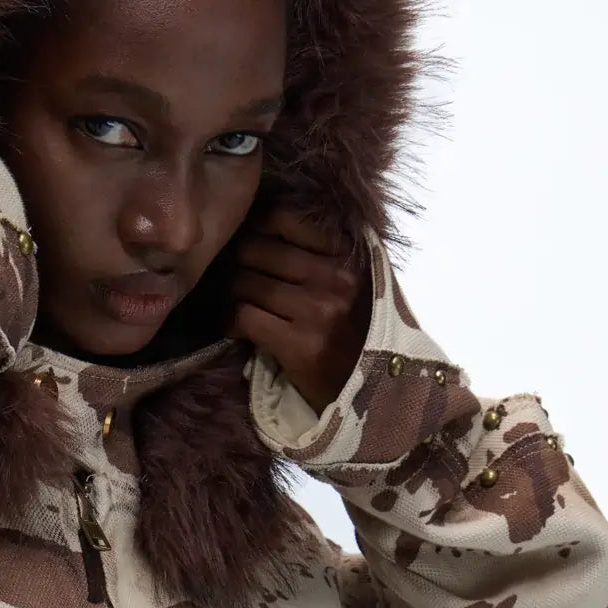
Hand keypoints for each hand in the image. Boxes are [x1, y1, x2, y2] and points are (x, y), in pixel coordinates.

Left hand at [226, 208, 371, 414]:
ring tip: (234, 304)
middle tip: (233, 277)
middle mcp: (337, 275)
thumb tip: (261, 222)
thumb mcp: (358, 278)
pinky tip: (234, 329)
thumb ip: (325, 249)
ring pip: (244, 283)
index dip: (255, 229)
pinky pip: (243, 317)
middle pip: (255, 249)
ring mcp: (320, 310)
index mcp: (350, 252)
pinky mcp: (301, 344)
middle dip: (236, 264)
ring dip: (230, 295)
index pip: (283, 218)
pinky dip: (229, 322)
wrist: (378, 389)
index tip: (249, 244)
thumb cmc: (361, 329)